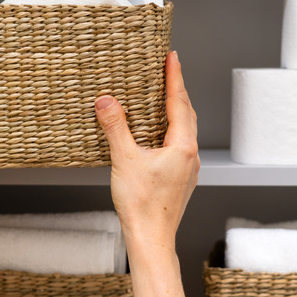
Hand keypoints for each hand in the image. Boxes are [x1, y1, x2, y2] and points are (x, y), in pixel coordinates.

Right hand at [95, 50, 197, 296]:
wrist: (151, 239)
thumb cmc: (141, 206)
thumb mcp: (124, 160)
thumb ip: (115, 127)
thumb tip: (106, 101)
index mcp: (182, 146)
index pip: (179, 102)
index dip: (175, 77)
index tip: (172, 57)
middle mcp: (190, 155)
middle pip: (186, 113)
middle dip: (177, 90)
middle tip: (169, 70)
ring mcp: (188, 168)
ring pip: (185, 130)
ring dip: (176, 110)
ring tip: (164, 96)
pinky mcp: (181, 179)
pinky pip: (179, 144)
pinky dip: (171, 129)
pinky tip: (158, 133)